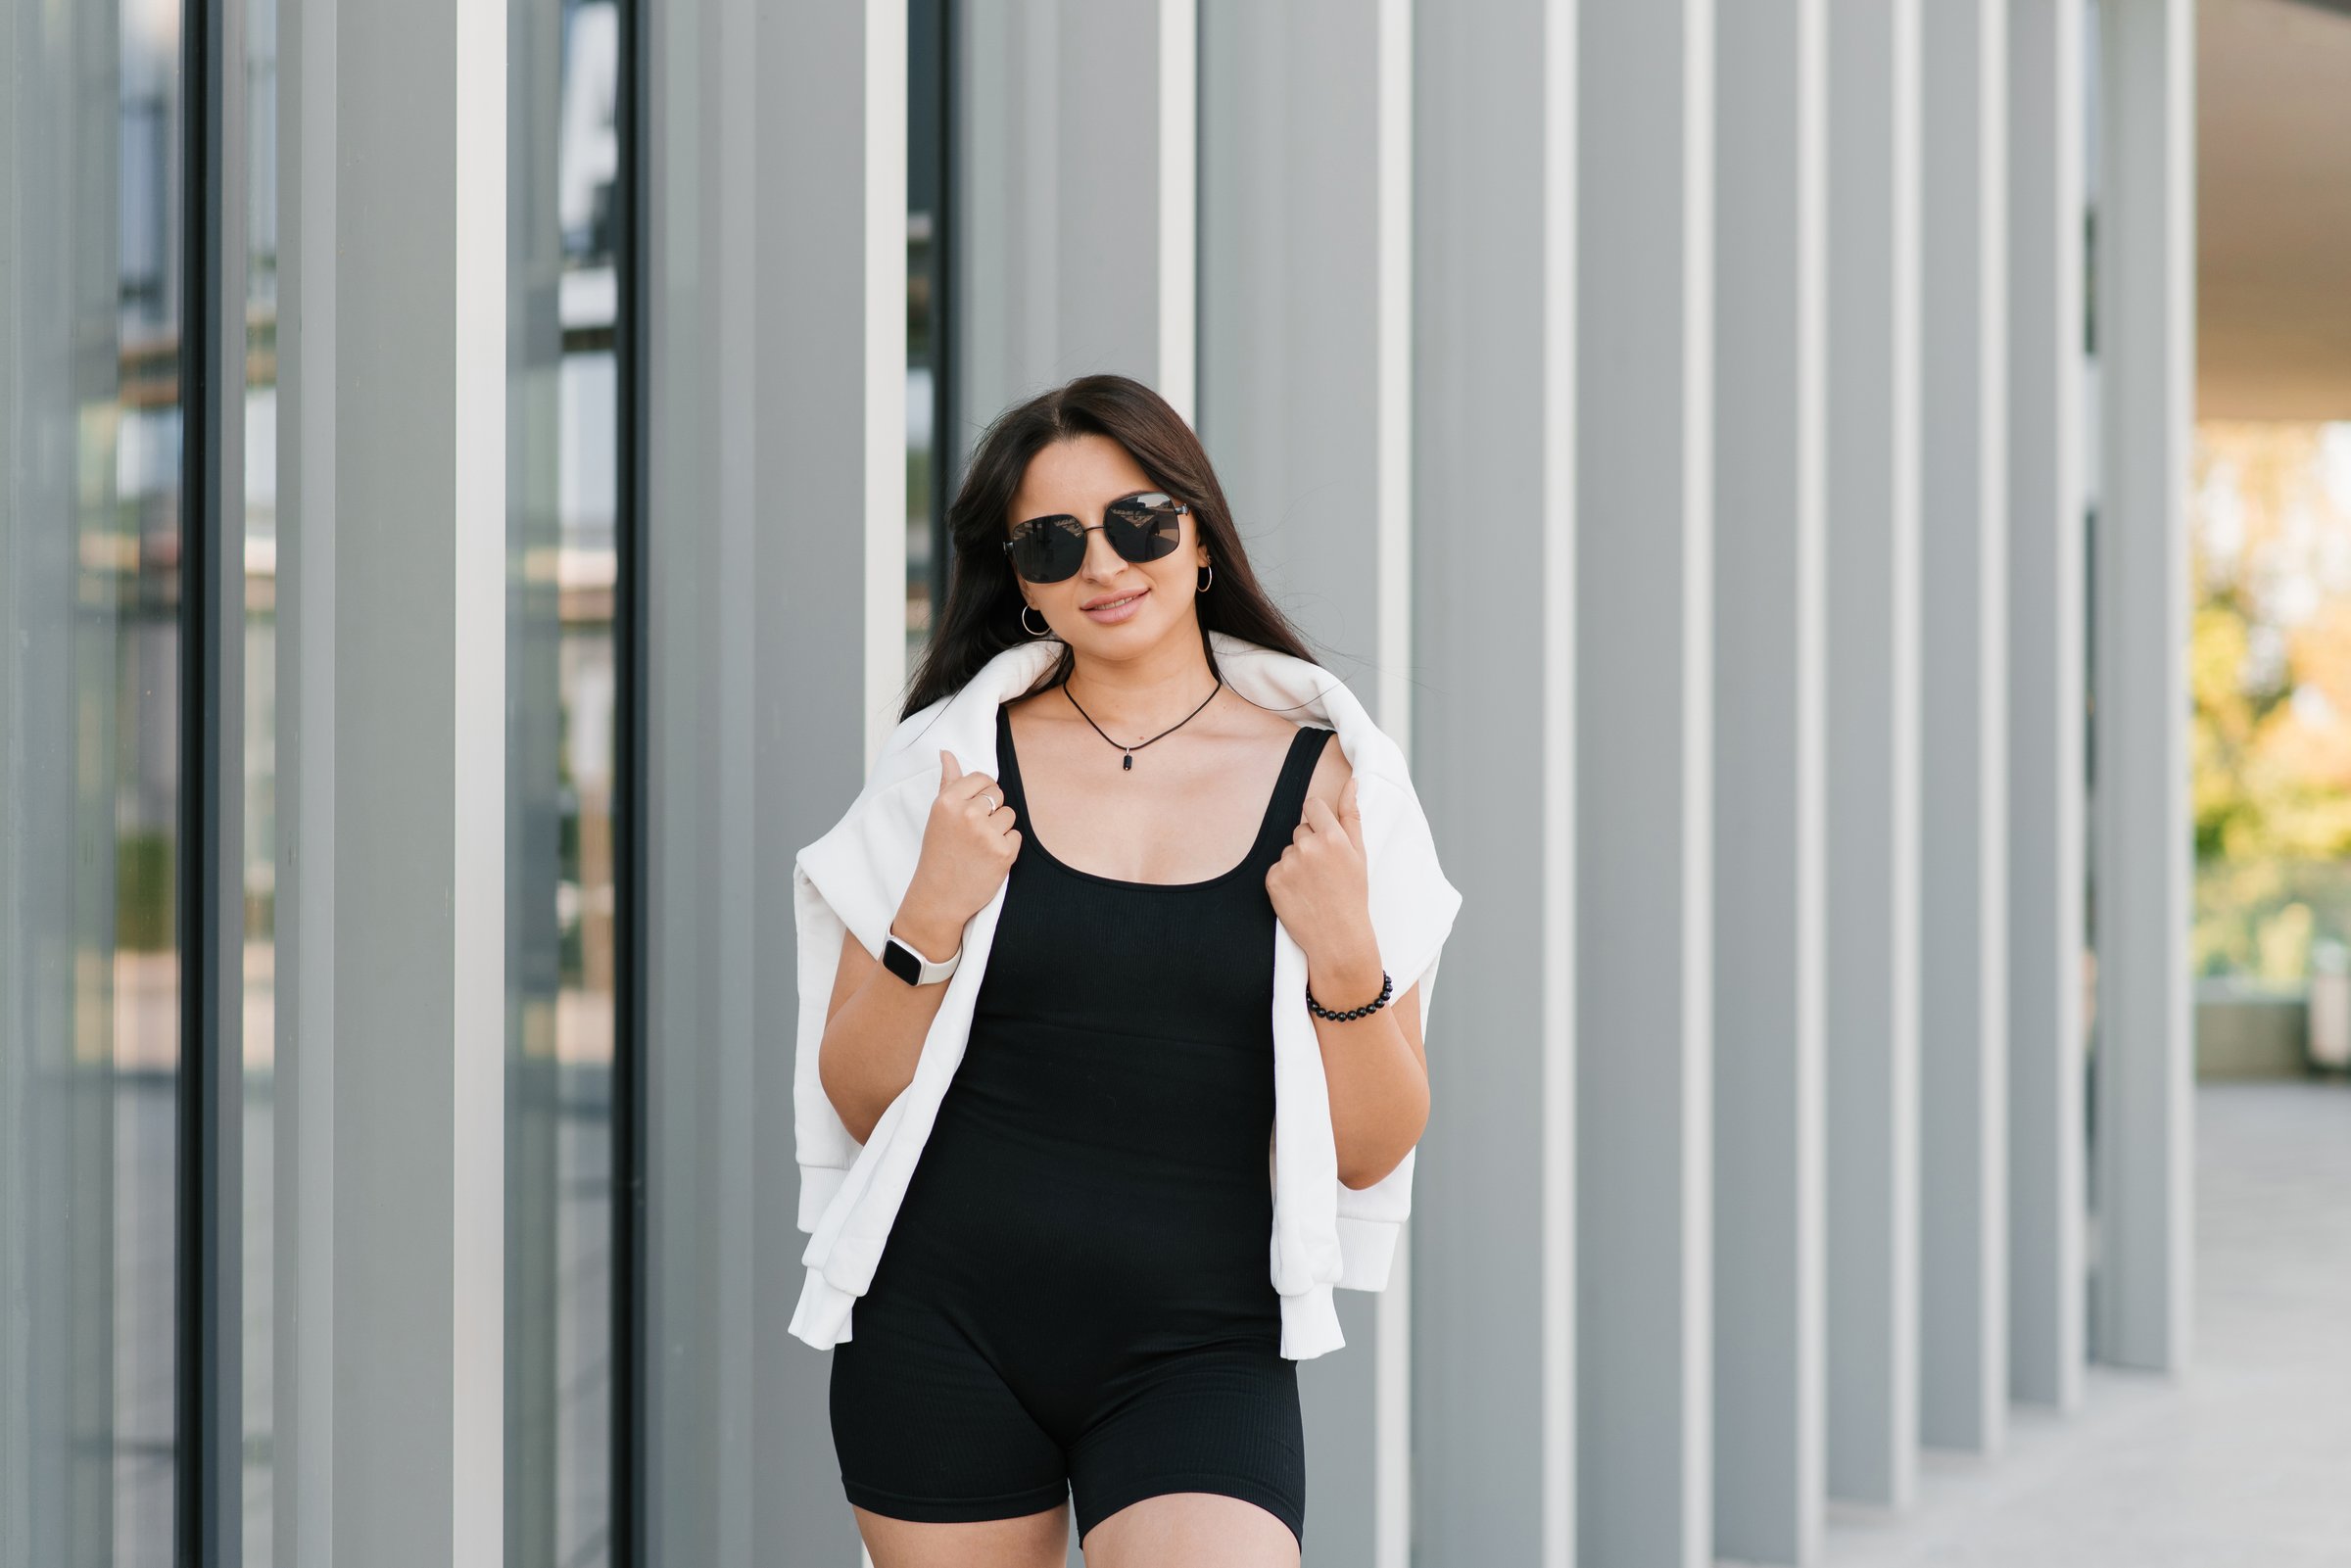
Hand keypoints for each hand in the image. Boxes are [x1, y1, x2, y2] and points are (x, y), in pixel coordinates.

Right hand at [897, 749, 1020, 949]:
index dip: (982, 793)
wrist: (939, 897)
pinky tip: (989, 858)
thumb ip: (948, 782)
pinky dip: (1007, 847)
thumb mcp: (937, 816)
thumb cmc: (938, 854)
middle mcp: (967, 814)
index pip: (983, 778)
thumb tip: (947, 753)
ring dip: (1000, 830)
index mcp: (947, 801)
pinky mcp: (1004, 852)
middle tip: (973, 833)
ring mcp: (986, 834)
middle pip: (998, 795)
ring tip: (980, 847)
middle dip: (991, 811)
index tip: (973, 810)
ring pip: (1010, 815)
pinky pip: (1016, 836)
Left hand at [1265, 774, 1378, 983]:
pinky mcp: (1272, 880)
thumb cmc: (1352, 894)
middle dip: (1309, 844)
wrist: (1338, 937)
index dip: (1318, 821)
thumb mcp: (1359, 854)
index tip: (1325, 840)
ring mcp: (1288, 864)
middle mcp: (1308, 846)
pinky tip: (1299, 895)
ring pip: (1287, 850)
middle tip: (1324, 872)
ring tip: (1313, 886)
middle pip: (1299, 828)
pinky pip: (1276, 869)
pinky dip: (1284, 880)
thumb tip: (1352, 782)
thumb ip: (1352, 814)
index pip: (1312, 805)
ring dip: (1296, 863)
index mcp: (1332, 836)